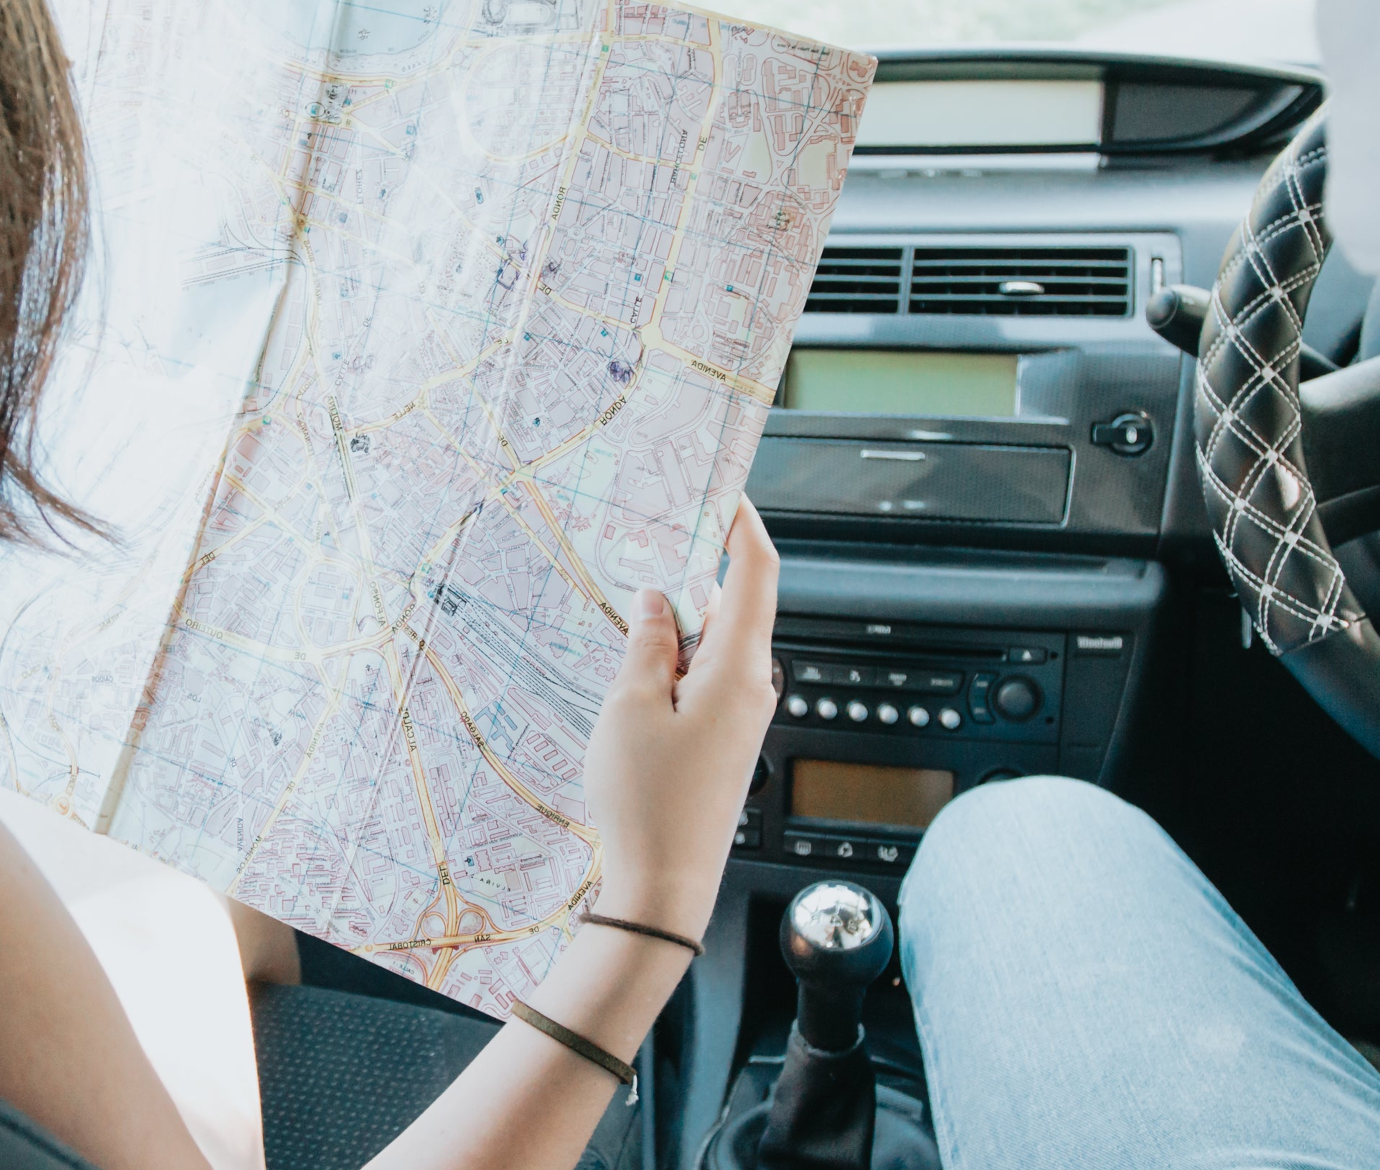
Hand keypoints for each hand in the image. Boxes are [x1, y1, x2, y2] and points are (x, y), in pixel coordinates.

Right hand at [581, 495, 779, 938]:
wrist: (665, 886)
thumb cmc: (648, 803)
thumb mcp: (629, 708)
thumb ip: (644, 644)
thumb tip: (655, 601)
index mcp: (739, 670)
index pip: (757, 574)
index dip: (743, 526)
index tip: (723, 493)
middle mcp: (751, 689)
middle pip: (730, 607)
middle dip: (687, 577)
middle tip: (640, 550)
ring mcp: (739, 717)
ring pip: (710, 646)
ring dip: (671, 628)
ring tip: (623, 620)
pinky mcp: (723, 741)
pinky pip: (702, 681)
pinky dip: (671, 664)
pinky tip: (632, 674)